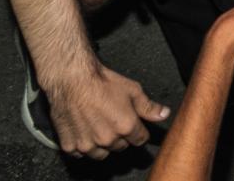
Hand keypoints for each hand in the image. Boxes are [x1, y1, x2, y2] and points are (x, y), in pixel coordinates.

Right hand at [45, 65, 168, 158]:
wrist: (72, 80)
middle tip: (113, 121)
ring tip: (99, 127)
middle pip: (121, 146)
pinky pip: (80, 153)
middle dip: (120, 136)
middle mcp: (107, 139)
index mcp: (126, 126)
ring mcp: (87, 144)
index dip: (138, 131)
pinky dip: (82, 145)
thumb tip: (163, 114)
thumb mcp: (132, 90)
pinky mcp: (70, 145)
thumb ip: (149, 106)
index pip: (140, 140)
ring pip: (101, 153)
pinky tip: (83, 131)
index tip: (134, 126)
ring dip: (102, 144)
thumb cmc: (101, 82)